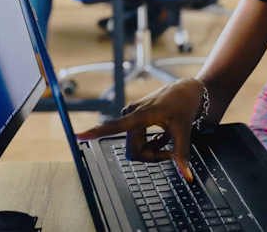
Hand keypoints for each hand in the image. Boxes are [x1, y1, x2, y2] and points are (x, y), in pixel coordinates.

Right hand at [77, 78, 205, 180]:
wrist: (186, 90)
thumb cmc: (184, 105)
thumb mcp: (184, 130)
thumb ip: (182, 154)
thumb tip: (187, 176)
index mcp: (140, 114)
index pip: (115, 126)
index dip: (96, 132)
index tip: (79, 135)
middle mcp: (130, 113)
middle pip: (133, 151)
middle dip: (152, 156)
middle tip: (170, 151)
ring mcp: (130, 115)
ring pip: (135, 148)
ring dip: (153, 149)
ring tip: (167, 138)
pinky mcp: (132, 117)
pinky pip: (137, 141)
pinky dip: (152, 144)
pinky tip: (162, 135)